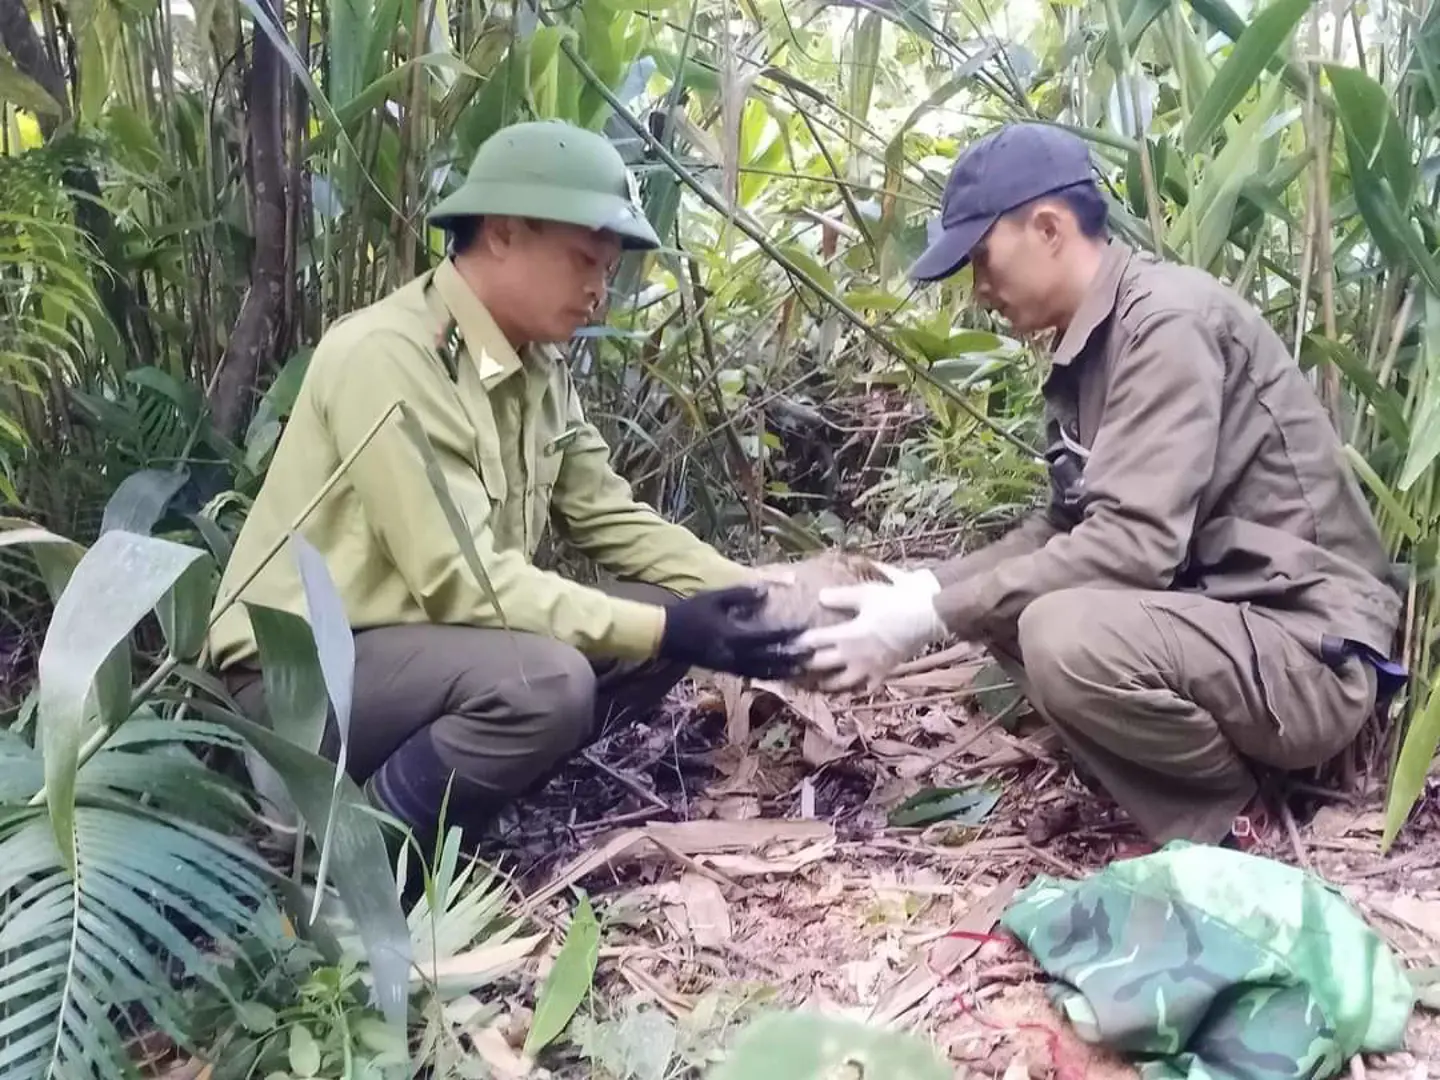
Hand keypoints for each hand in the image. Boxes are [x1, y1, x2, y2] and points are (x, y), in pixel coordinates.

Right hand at [658, 585, 809, 678]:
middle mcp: (733, 654)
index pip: (766, 637)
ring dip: (783, 671)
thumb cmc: (691, 612)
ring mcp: (729, 665)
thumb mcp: (714, 598)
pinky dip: (768, 675)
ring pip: (762, 672)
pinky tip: (780, 673)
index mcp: (731, 635)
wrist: (666, 635)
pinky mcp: (725, 670)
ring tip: (802, 669)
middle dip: (791, 657)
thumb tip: (766, 591)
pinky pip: (752, 675)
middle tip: (813, 654)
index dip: (786, 634)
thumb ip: (740, 595)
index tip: (804, 629)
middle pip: (769, 659)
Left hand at [796, 566, 946, 692]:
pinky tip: (851, 689)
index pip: (814, 641)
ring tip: (816, 684)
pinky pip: (866, 687)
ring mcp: (868, 668)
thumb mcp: (865, 594)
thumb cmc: (895, 602)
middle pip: (821, 664)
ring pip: (841, 683)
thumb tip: (819, 597)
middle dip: (804, 665)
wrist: (927, 616)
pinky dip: (856, 690)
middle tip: (791, 667)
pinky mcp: (884, 673)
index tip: (784, 644)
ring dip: (826, 684)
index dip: (797, 643)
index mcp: (846, 635)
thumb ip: (840, 597)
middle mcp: (853, 655)